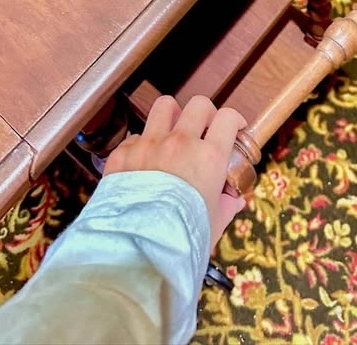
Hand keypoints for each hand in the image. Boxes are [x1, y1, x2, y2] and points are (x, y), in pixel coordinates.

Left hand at [103, 95, 246, 247]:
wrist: (135, 252)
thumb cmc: (182, 240)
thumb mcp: (213, 225)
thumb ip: (225, 207)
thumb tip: (233, 201)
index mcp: (209, 157)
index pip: (227, 117)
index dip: (234, 120)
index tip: (234, 128)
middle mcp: (180, 142)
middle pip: (198, 104)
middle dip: (205, 114)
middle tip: (204, 130)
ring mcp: (148, 144)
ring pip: (164, 106)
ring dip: (172, 116)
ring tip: (172, 132)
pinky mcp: (122, 153)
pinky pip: (135, 135)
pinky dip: (142, 144)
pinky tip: (143, 163)